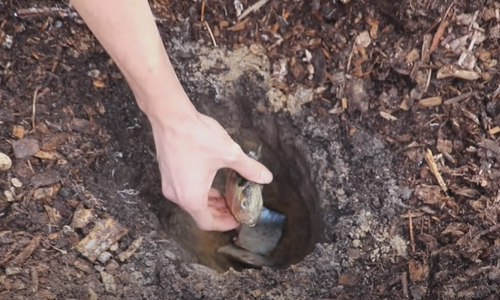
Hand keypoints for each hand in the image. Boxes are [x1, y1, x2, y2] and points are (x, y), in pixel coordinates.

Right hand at [148, 102, 272, 230]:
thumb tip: (266, 177)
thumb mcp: (229, 153)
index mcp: (191, 197)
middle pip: (198, 214)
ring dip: (208, 202)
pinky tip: (210, 181)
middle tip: (234, 208)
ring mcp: (169, 184)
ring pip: (191, 202)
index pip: (207, 223)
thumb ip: (249, 168)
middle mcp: (177, 195)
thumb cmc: (196, 136)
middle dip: (218, 213)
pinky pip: (184, 190)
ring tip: (225, 196)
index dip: (224, 224)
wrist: (171, 117)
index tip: (237, 219)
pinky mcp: (167, 173)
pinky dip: (198, 191)